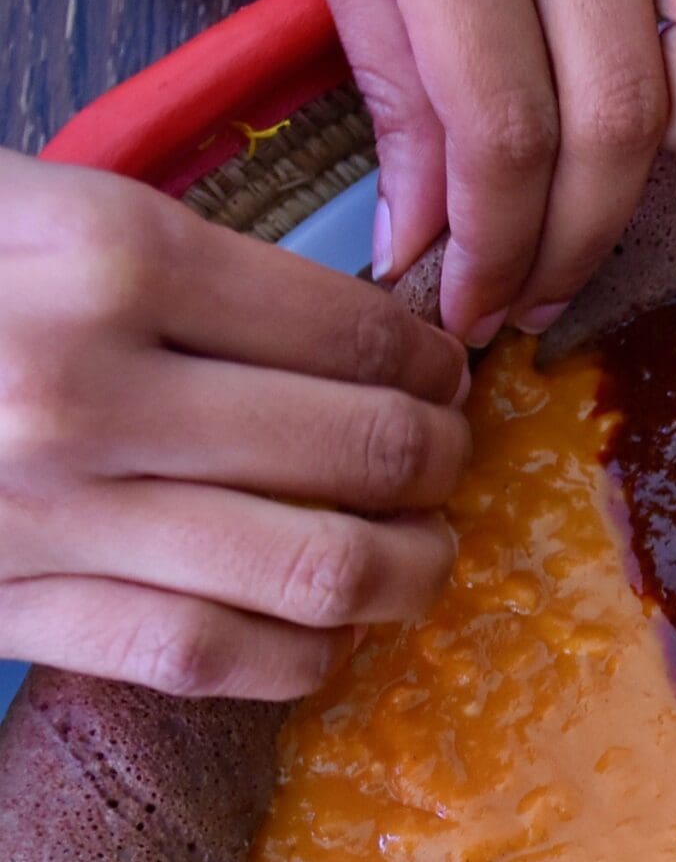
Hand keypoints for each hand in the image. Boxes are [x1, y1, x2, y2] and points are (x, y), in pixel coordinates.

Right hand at [0, 153, 469, 697]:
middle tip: (447, 456)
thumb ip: (173, 255)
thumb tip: (349, 328)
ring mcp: (54, 512)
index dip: (430, 363)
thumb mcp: (24, 205)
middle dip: (440, 460)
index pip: (355, 333)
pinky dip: (303, 653)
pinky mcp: (14, 608)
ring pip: (320, 569)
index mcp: (106, 255)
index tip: (442, 373)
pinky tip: (326, 631)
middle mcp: (92, 388)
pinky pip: (214, 656)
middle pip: (366, 451)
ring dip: (408, 568)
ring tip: (421, 547)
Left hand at [208, 0, 675, 345]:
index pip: (500, 118)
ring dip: (675, 144)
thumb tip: (427, 220)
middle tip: (531, 291)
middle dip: (578, 233)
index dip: (493, 241)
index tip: (463, 303)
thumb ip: (375, 48)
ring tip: (605, 182)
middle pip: (622, 108)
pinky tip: (650, 61)